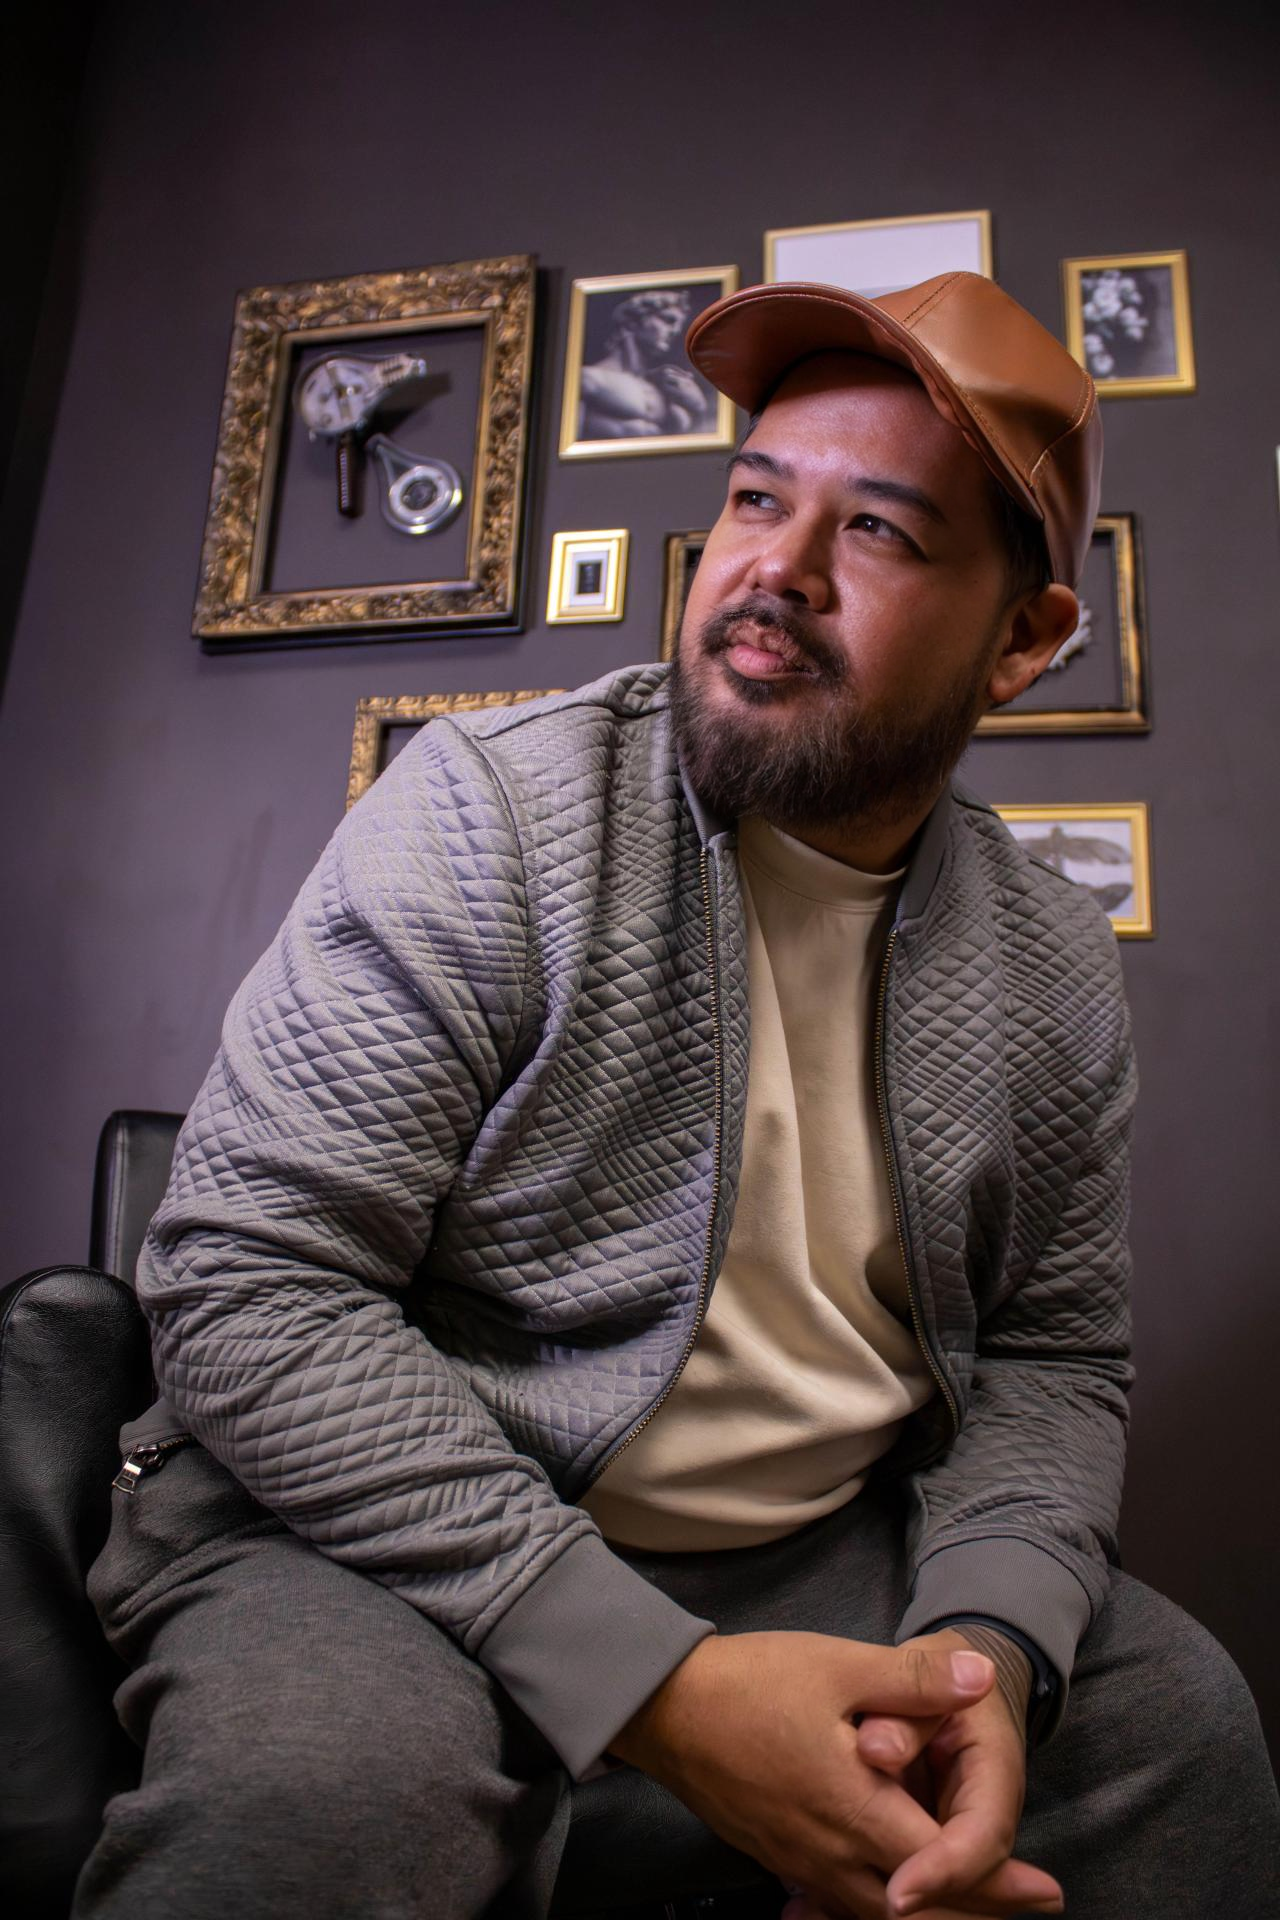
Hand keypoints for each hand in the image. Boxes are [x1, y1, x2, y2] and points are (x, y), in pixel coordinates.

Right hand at [605, 1631, 1061, 1917]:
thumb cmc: (751, 1682)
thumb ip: (912, 1681)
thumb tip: (979, 1678)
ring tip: (970, 1902)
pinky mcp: (776, 1855)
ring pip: (875, 1913)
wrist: (665, 1708)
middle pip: (915, 1910)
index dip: (997, 1885)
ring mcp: (798, 1862)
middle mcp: (829, 1853)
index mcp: (853, 1809)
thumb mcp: (837, 1666)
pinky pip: (839, 1902)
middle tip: (1027, 1906)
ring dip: (927, 1911)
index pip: (940, 1868)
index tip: (1047, 1893)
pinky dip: (878, 1906)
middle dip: (974, 1911)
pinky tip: (891, 1894)